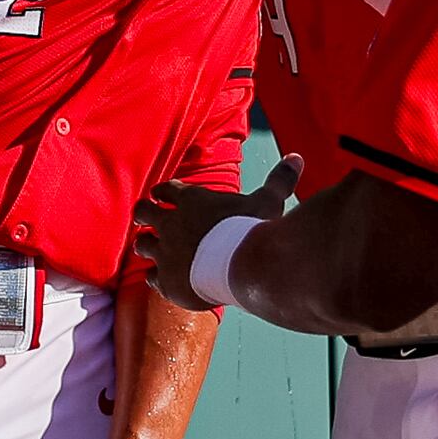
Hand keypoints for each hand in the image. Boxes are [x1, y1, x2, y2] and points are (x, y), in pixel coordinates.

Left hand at [136, 155, 300, 310]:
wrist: (243, 267)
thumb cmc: (255, 230)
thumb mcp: (269, 201)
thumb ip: (279, 180)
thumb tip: (296, 158)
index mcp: (191, 200)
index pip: (167, 190)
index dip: (163, 192)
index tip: (162, 195)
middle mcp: (171, 224)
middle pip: (143, 212)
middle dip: (144, 214)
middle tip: (145, 218)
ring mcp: (165, 253)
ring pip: (141, 245)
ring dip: (146, 245)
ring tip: (148, 248)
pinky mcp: (166, 280)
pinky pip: (151, 277)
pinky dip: (157, 277)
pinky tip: (164, 280)